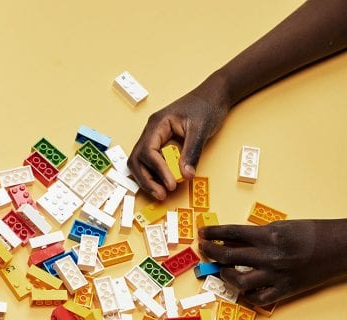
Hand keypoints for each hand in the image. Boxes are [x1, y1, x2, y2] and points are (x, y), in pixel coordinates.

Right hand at [128, 82, 230, 200]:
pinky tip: (163, 182)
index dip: (158, 170)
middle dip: (146, 180)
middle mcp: (151, 131)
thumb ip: (192, 153)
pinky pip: (149, 161)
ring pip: (139, 162)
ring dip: (147, 179)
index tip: (171, 184)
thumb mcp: (201, 130)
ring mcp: (153, 136)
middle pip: (137, 160)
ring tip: (161, 192)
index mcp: (157, 124)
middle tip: (161, 195)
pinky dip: (154, 173)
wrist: (214, 94)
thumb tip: (186, 176)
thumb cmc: (207, 106)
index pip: (148, 152)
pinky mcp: (160, 142)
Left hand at [199, 219, 346, 304]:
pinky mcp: (284, 290)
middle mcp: (269, 256)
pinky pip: (257, 298)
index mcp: (269, 235)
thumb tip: (230, 241)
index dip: (213, 232)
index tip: (202, 232)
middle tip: (204, 249)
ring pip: (237, 281)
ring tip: (223, 270)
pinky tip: (244, 288)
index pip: (231, 233)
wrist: (340, 247)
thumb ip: (256, 235)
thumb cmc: (312, 233)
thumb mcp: (281, 227)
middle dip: (210, 251)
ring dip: (225, 275)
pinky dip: (247, 295)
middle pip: (228, 256)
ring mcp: (275, 275)